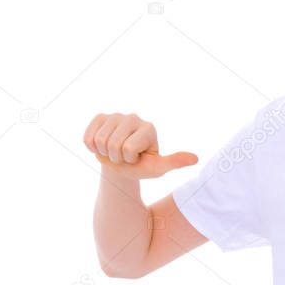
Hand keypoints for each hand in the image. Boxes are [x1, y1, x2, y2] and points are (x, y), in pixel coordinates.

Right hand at [83, 112, 197, 179]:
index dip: (128, 160)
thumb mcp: (157, 168)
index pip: (128, 149)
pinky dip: (91, 147)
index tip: (135, 158)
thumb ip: (174, 162)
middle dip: (115, 157)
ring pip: (99, 141)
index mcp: (149, 128)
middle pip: (113, 145)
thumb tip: (196, 159)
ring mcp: (116, 116)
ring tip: (113, 151)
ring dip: (103, 153)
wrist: (121, 164)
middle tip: (122, 156)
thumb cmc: (141, 166)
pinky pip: (88, 136)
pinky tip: (101, 145)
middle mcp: (133, 118)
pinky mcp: (101, 117)